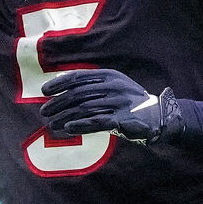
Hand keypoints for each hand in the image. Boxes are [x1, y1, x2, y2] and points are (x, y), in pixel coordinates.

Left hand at [39, 69, 173, 141]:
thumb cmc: (130, 101)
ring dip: (64, 117)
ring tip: (51, 123)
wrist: (158, 115)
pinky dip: (80, 125)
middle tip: (44, 112)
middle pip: (78, 94)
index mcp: (109, 75)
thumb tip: (61, 83)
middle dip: (58, 103)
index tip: (44, 91)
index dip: (59, 83)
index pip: (78, 77)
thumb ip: (92, 83)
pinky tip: (68, 128)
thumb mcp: (114, 84)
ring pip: (83, 109)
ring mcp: (119, 103)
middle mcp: (114, 86)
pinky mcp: (122, 120)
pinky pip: (96, 122)